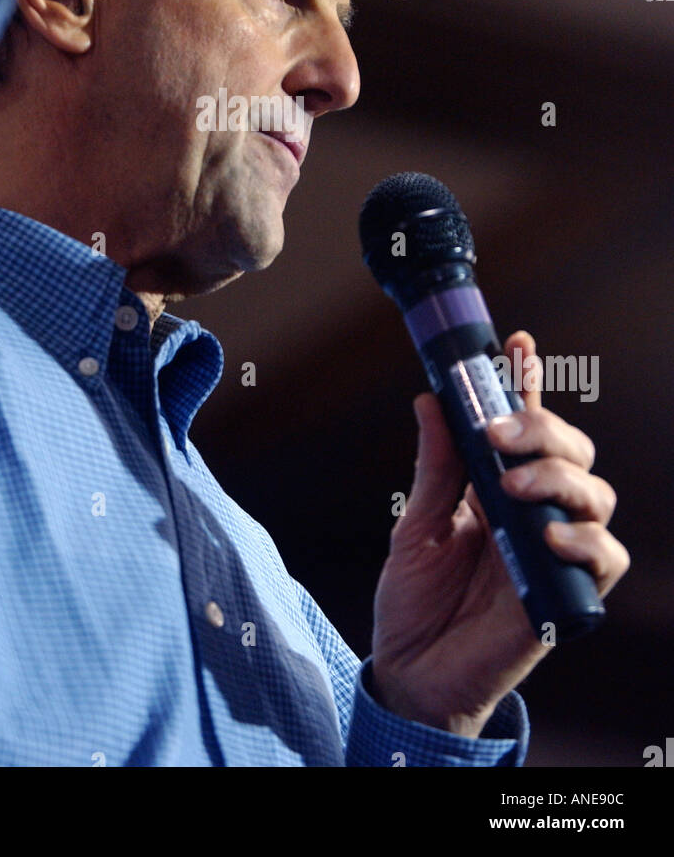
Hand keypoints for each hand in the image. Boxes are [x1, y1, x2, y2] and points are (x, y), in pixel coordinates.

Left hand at [370, 330, 628, 736]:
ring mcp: (554, 550)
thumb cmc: (414, 604)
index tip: (517, 343)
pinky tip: (548, 534)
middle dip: (543, 428)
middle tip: (499, 434)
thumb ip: (435, 470)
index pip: (522, 427)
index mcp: (494, 490)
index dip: (526, 383)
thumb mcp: (415, 528)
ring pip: (596, 492)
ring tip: (513, 487)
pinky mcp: (569, 594)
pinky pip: (605, 556)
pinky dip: (584, 537)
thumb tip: (430, 400)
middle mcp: (532, 513)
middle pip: (570, 450)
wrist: (413, 675)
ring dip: (559, 477)